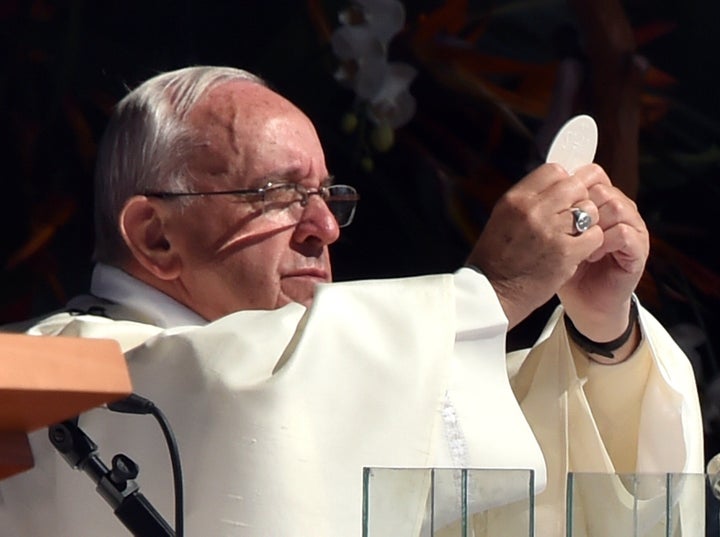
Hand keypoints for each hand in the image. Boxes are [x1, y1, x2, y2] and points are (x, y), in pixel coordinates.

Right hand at [467, 163, 606, 327]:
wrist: (492, 293)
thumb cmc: (496, 259)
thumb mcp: (503, 218)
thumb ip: (528, 201)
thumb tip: (557, 186)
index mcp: (515, 199)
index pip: (554, 170)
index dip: (564, 182)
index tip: (564, 197)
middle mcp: (532, 210)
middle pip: (575, 186)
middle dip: (579, 200)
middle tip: (573, 217)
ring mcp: (550, 231)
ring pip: (589, 209)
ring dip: (587, 223)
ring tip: (573, 237)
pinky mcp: (565, 253)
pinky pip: (595, 235)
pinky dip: (590, 244)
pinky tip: (577, 252)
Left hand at [557, 164, 649, 342]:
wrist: (583, 302)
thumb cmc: (564, 267)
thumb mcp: (551, 234)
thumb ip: (551, 209)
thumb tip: (539, 186)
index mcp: (599, 201)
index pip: (591, 175)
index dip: (573, 188)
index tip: (555, 209)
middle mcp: (619, 209)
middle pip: (602, 188)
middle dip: (581, 208)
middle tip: (566, 230)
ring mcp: (632, 227)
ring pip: (616, 206)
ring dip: (593, 225)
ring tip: (577, 245)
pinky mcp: (639, 249)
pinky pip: (624, 232)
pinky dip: (605, 242)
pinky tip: (590, 255)